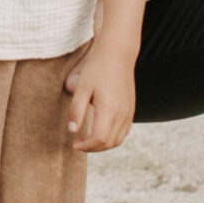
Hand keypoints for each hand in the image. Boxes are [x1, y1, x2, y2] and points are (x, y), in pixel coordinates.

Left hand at [63, 38, 135, 152]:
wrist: (117, 54)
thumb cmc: (97, 69)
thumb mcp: (82, 87)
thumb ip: (76, 110)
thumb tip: (72, 130)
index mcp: (109, 109)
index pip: (99, 139)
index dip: (86, 146)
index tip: (74, 144)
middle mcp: (122, 113)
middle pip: (109, 143)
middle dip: (93, 148)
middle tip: (78, 143)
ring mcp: (129, 112)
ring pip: (118, 140)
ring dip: (103, 145)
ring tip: (88, 140)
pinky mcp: (131, 109)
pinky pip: (124, 131)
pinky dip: (112, 137)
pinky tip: (100, 131)